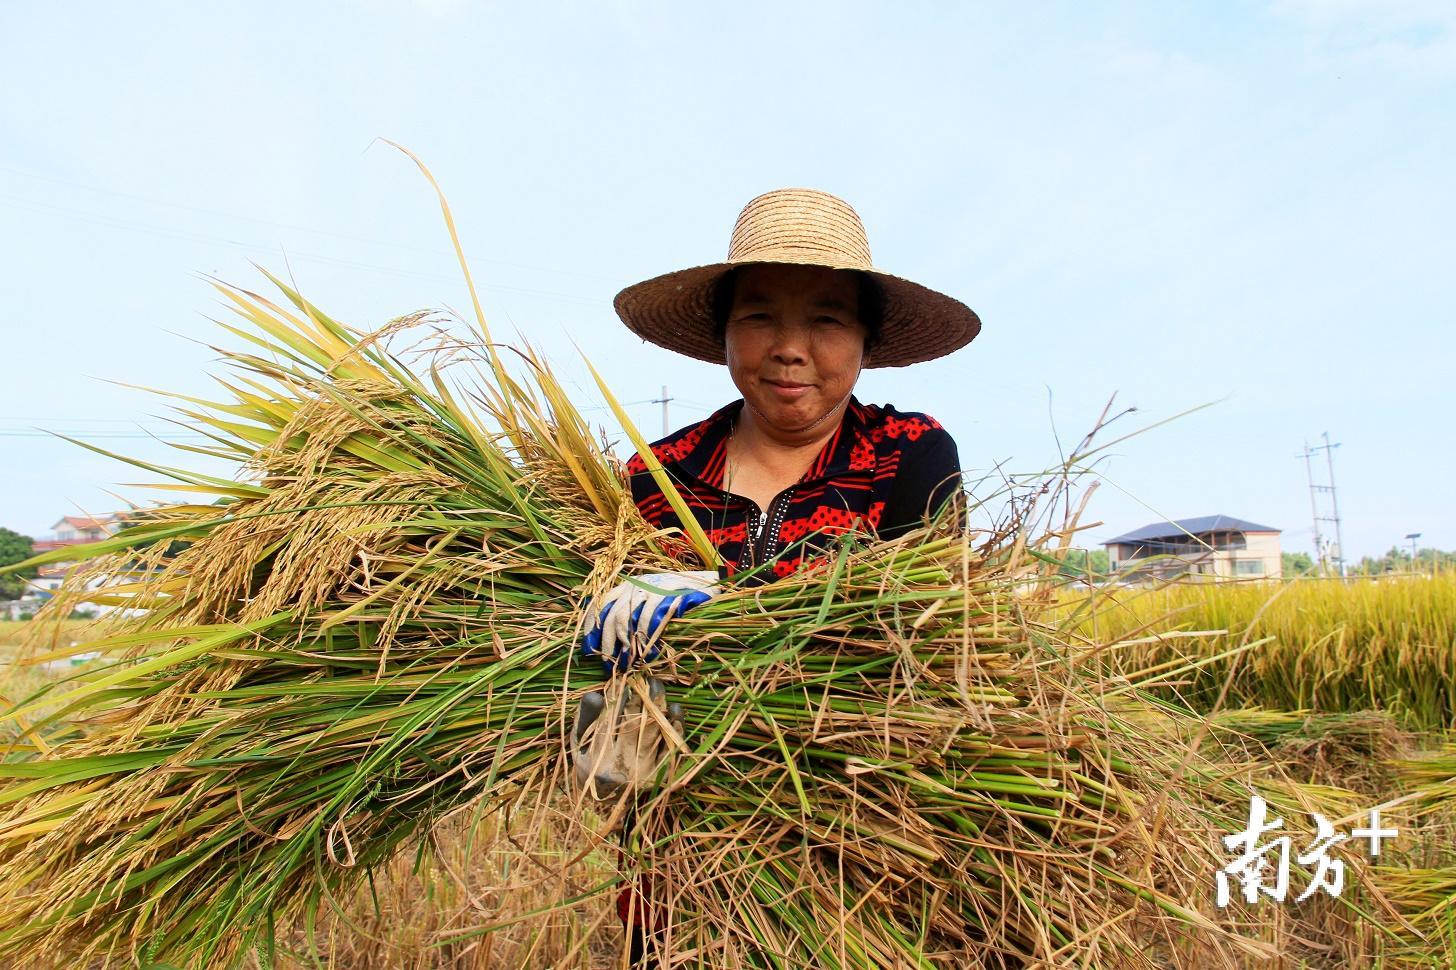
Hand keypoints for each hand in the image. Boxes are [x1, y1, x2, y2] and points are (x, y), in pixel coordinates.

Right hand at [571, 677, 683, 800]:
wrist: (606, 797)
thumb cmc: (590, 760)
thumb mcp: (580, 741)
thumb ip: (586, 718)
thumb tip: (595, 695)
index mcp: (597, 758)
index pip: (608, 721)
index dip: (617, 698)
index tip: (624, 679)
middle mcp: (621, 767)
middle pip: (635, 727)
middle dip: (642, 700)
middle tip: (647, 680)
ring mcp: (642, 773)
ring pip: (655, 736)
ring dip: (660, 709)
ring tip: (659, 688)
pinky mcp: (659, 777)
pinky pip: (671, 750)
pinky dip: (676, 730)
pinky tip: (675, 711)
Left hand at [580, 571, 719, 672]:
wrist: (708, 584)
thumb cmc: (677, 597)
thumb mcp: (651, 601)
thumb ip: (633, 613)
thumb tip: (614, 641)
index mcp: (629, 585)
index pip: (601, 604)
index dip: (591, 627)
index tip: (588, 648)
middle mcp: (637, 585)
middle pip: (612, 616)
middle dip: (608, 643)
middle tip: (609, 664)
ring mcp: (652, 588)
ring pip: (628, 619)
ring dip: (626, 645)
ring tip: (629, 663)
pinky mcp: (667, 595)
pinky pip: (650, 620)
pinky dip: (647, 639)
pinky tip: (650, 654)